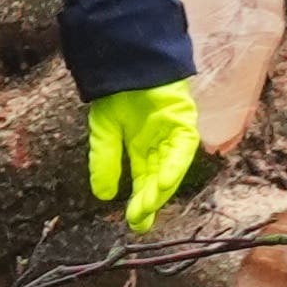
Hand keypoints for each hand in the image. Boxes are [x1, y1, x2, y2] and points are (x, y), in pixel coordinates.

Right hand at [87, 81, 203, 233]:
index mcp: (141, 148)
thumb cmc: (116, 93)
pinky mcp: (183, 120)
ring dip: (161, 187)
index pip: (144, 181)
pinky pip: (182, 147)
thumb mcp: (104, 131)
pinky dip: (174, 164)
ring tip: (148, 206)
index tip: (136, 223)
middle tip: (139, 220)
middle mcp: (160, 145)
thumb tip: (103, 196)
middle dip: (150, 200)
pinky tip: (164, 180)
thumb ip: (105, 161)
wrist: (125, 63)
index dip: (141, 202)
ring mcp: (174, 133)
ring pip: (171, 167)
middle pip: (158, 179)